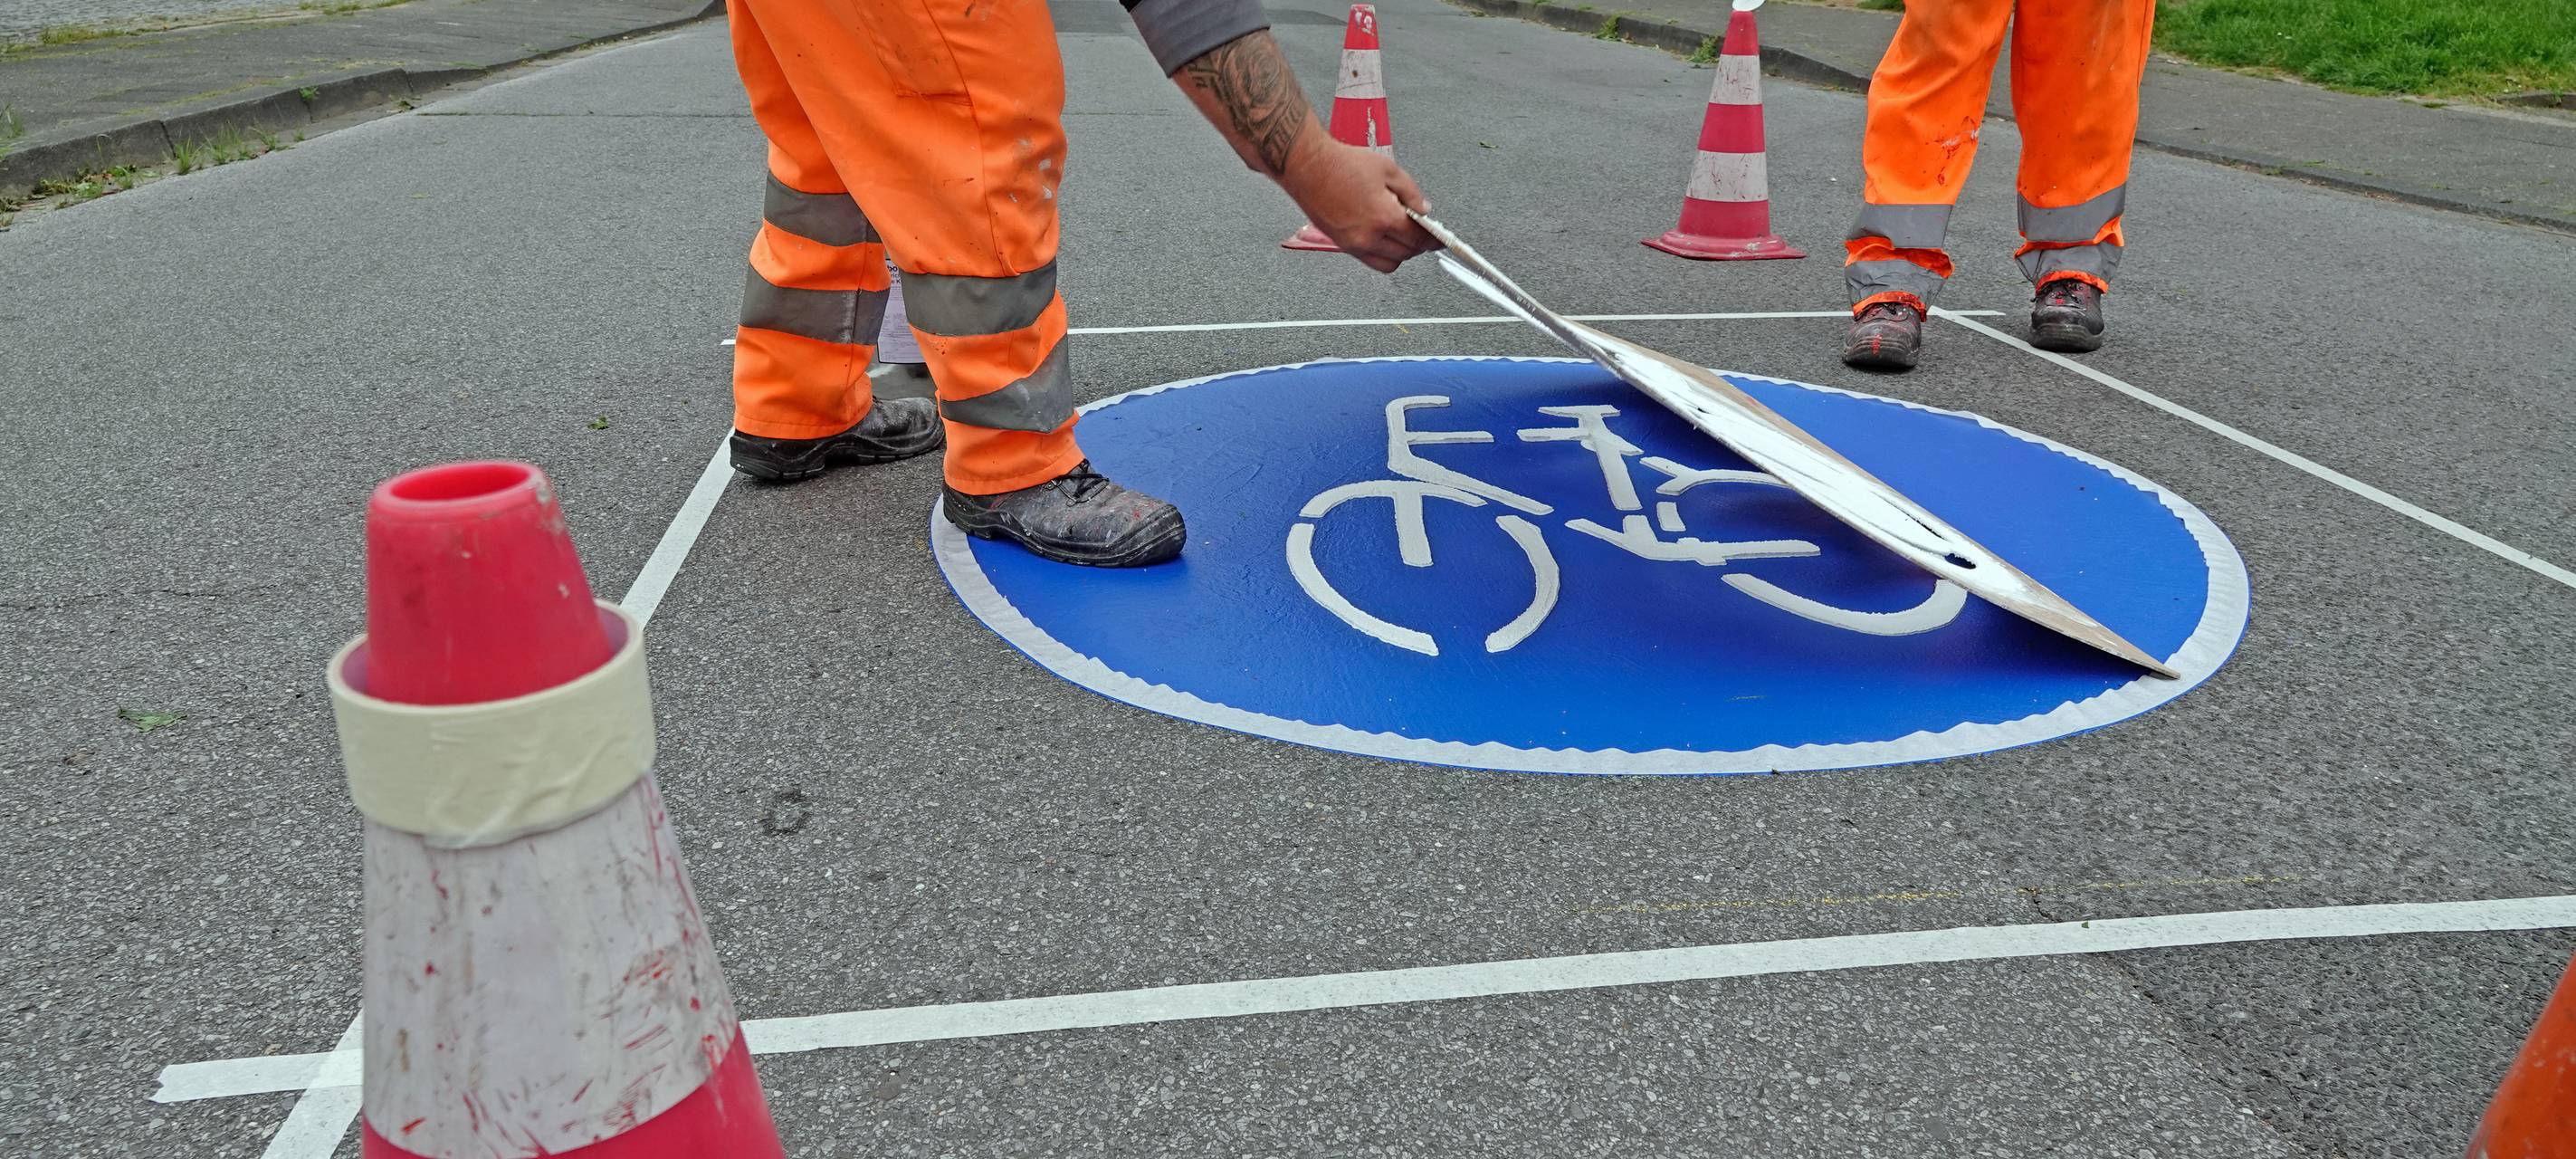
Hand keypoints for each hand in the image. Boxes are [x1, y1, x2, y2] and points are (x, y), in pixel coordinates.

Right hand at [1278, 137, 1437, 273]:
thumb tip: (1424, 209)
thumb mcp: (1388, 169)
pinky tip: (1385, 239)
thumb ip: (1411, 192)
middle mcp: (1368, 236)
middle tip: (1425, 236)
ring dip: (1401, 254)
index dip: (1433, 239)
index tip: (1440, 239)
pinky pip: (1369, 260)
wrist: (1308, 166)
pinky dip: (1382, 255)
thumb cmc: (1341, 163)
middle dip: (1419, 246)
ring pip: (1388, 263)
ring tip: (1404, 238)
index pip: (1418, 238)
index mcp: (1383, 216)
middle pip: (1405, 253)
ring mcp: (1353, 244)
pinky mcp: (1341, 244)